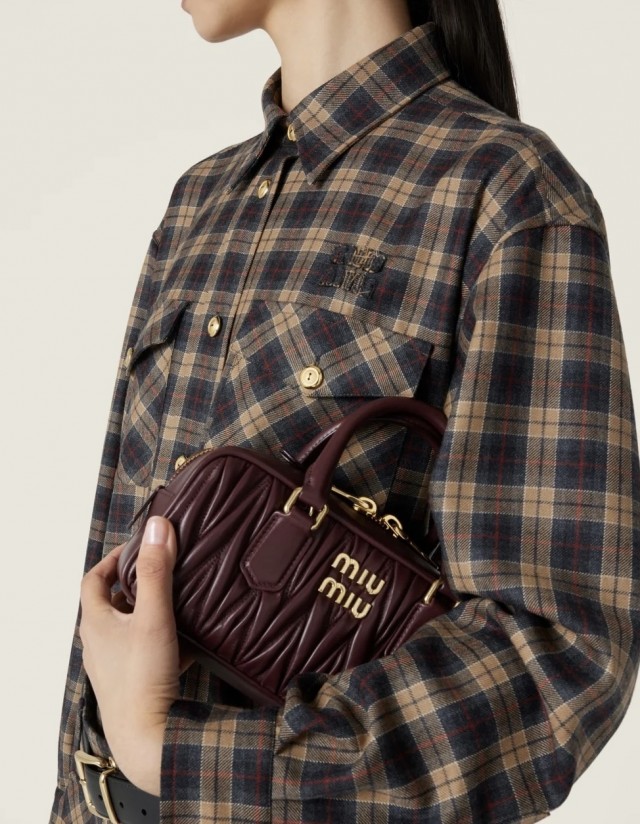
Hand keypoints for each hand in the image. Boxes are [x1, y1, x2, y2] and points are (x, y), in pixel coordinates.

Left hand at [79, 516, 179, 795]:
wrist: (148, 737)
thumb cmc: (142, 677)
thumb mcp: (153, 615)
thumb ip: (156, 570)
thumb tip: (157, 527)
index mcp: (96, 623)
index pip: (94, 580)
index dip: (113, 559)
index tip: (138, 548)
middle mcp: (98, 644)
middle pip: (112, 604)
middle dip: (136, 585)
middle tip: (161, 572)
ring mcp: (112, 666)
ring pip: (128, 629)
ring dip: (148, 614)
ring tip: (175, 603)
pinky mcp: (129, 683)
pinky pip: (142, 653)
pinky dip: (160, 642)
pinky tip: (186, 645)